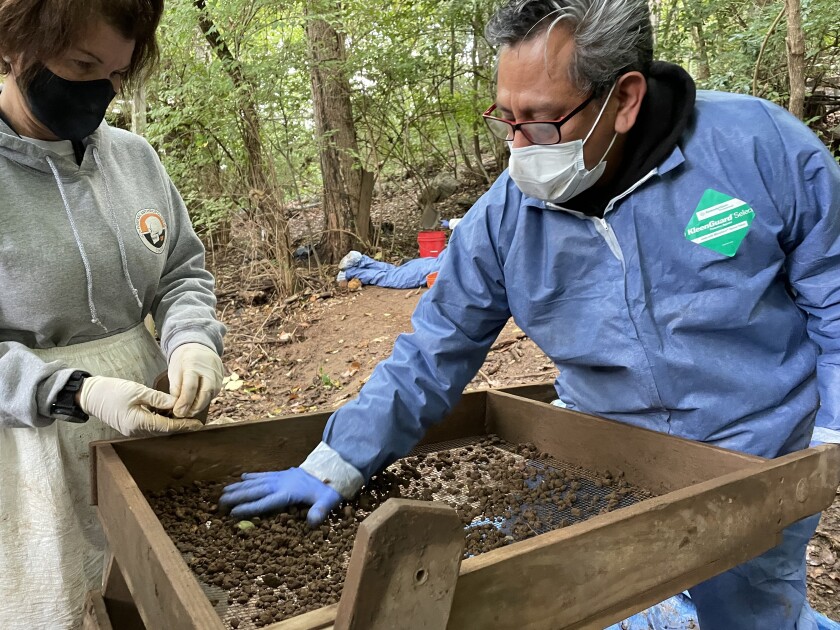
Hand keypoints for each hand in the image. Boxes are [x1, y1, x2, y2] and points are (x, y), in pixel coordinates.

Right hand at [79, 375, 202, 436]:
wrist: (90, 395)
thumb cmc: (111, 391)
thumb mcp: (138, 391)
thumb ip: (158, 399)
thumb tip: (176, 403)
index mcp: (138, 423)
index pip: (167, 427)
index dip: (184, 425)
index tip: (198, 424)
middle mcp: (136, 430)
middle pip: (164, 430)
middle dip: (180, 425)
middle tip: (195, 419)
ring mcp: (132, 430)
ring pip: (158, 429)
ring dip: (171, 423)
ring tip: (185, 415)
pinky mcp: (130, 426)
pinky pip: (150, 426)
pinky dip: (161, 420)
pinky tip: (169, 413)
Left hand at [168, 343, 222, 417]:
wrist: (199, 347)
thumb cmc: (183, 361)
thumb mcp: (174, 371)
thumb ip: (176, 389)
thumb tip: (178, 408)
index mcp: (193, 364)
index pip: (190, 387)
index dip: (184, 402)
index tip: (177, 412)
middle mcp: (209, 370)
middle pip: (204, 393)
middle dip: (194, 408)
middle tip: (184, 415)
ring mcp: (218, 375)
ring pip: (210, 396)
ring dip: (199, 406)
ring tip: (189, 411)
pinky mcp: (222, 380)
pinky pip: (213, 394)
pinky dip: (205, 401)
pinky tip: (196, 404)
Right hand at [219, 468, 341, 525]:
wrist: (330, 468)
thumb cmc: (328, 489)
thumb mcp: (327, 501)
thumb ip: (320, 511)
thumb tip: (312, 523)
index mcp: (288, 493)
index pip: (265, 502)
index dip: (249, 508)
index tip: (233, 513)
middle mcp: (280, 484)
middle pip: (254, 490)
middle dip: (236, 497)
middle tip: (219, 503)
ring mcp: (279, 477)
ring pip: (255, 482)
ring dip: (239, 487)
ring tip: (223, 492)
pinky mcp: (281, 473)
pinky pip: (263, 474)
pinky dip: (252, 476)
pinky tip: (242, 477)